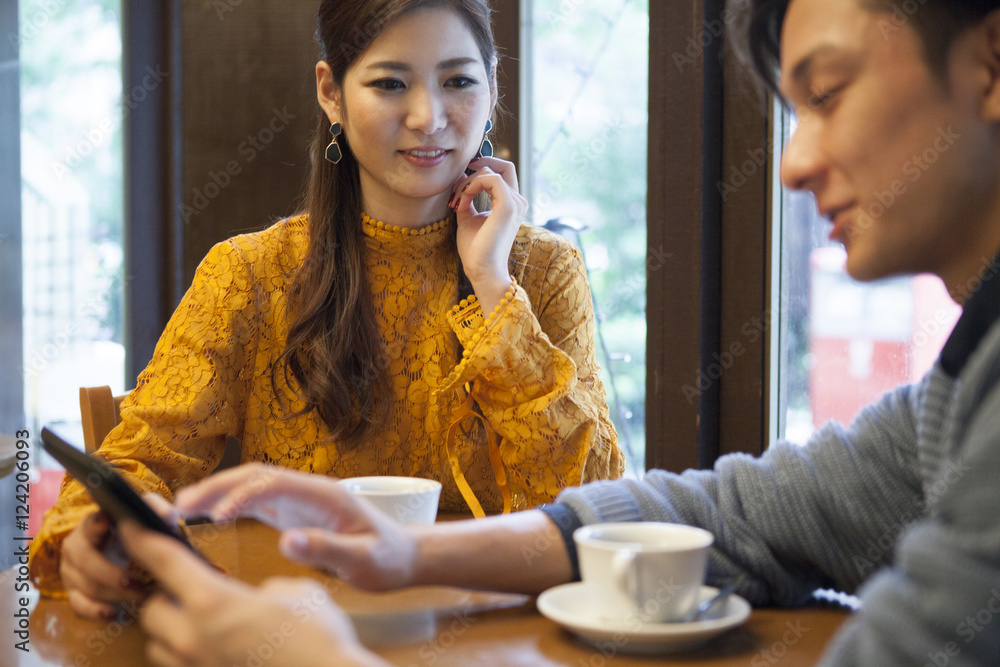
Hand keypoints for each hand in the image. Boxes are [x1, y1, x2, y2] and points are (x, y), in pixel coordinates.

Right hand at [59, 510, 149, 619]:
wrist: (127, 553)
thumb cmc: (137, 533)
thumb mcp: (147, 519)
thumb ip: (157, 510)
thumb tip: (166, 515)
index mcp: (93, 524)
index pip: (91, 524)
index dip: (96, 526)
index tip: (107, 524)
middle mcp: (75, 546)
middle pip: (85, 560)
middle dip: (112, 574)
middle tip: (138, 583)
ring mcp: (71, 570)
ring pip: (86, 585)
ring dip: (113, 593)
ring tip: (140, 596)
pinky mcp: (73, 591)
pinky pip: (78, 605)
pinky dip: (95, 610)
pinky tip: (113, 612)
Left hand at [118, 521, 383, 666]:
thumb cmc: (318, 637)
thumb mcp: (296, 592)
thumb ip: (262, 590)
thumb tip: (256, 599)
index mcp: (212, 602)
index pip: (163, 560)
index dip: (142, 536)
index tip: (129, 522)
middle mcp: (193, 638)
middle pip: (150, 609)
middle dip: (162, 594)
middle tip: (188, 585)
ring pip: (159, 644)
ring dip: (171, 628)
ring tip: (201, 620)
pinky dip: (188, 654)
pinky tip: (216, 647)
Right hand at [173, 464, 420, 589]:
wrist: (402, 555)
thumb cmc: (386, 557)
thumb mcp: (363, 560)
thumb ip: (328, 549)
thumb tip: (288, 542)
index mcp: (324, 495)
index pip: (274, 483)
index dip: (242, 495)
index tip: (215, 517)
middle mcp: (308, 490)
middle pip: (255, 477)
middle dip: (216, 487)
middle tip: (178, 507)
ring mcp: (298, 499)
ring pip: (250, 485)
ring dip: (215, 493)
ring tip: (179, 510)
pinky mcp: (292, 512)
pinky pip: (254, 500)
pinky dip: (227, 504)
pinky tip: (205, 517)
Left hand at [449, 157, 527, 312]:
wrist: (482, 270)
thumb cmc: (476, 249)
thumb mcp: (467, 216)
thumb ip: (466, 196)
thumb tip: (460, 176)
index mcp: (511, 204)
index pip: (503, 173)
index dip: (484, 167)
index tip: (463, 174)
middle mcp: (517, 201)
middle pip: (504, 166)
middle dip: (481, 164)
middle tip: (460, 177)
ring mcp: (515, 203)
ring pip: (491, 173)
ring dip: (468, 183)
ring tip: (456, 202)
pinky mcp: (508, 206)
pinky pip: (490, 180)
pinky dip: (471, 186)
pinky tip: (462, 203)